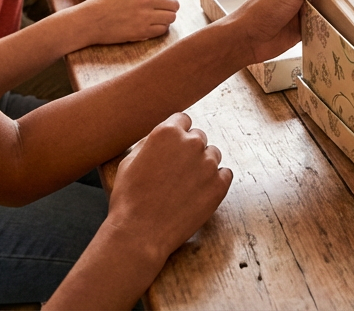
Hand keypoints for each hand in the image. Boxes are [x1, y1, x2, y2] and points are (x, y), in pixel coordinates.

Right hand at [69, 0, 178, 47]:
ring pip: (171, 17)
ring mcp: (144, 15)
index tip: (167, 3)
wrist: (88, 20)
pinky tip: (151, 29)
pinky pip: (162, 30)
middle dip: (171, 9)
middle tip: (163, 14)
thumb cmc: (104, 5)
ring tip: (157, 22)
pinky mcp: (141, 30)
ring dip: (166, 20)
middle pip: (174, 4)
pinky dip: (159, 30)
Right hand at [105, 113, 232, 260]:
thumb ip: (151, 142)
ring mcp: (208, 164)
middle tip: (176, 172)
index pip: (183, 120)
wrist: (139, 233)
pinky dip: (215, 181)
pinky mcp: (219, 185)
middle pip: (198, 137)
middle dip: (189, 150)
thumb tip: (164, 137)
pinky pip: (224, 174)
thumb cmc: (129, 198)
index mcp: (168, 132)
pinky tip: (199, 193)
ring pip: (213, 155)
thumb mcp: (129, 161)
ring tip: (185, 186)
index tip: (173, 148)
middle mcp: (192, 143)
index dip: (177, 134)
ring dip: (202, 165)